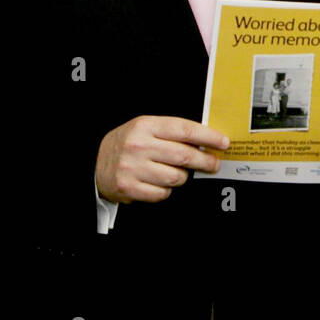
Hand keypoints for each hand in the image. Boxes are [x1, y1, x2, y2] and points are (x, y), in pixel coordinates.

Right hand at [96, 116, 228, 202]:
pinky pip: (162, 193)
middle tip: (214, 165)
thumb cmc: (129, 144)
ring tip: (178, 173)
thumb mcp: (146, 128)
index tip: (223, 143)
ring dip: (182, 177)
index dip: (208, 137)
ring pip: (176, 177)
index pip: (185, 130)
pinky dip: (166, 190)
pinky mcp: (128, 187)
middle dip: (205, 162)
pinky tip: (160, 183)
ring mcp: (132, 167)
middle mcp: (139, 145)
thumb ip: (173, 132)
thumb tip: (208, 141)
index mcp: (146, 125)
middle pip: (184, 155)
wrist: (95, 163)